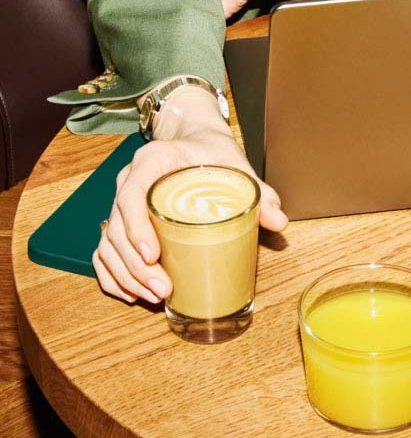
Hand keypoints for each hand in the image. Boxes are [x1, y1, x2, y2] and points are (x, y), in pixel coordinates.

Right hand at [94, 94, 286, 304]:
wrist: (196, 141)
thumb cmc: (212, 153)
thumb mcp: (234, 165)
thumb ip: (257, 191)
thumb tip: (279, 220)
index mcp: (151, 162)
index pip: (131, 194)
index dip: (137, 227)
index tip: (152, 255)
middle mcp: (128, 180)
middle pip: (117, 226)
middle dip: (135, 265)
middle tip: (162, 289)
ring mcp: (120, 201)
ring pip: (108, 243)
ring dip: (126, 275)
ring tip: (152, 296)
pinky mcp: (122, 220)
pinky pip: (105, 250)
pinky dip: (112, 275)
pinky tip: (130, 293)